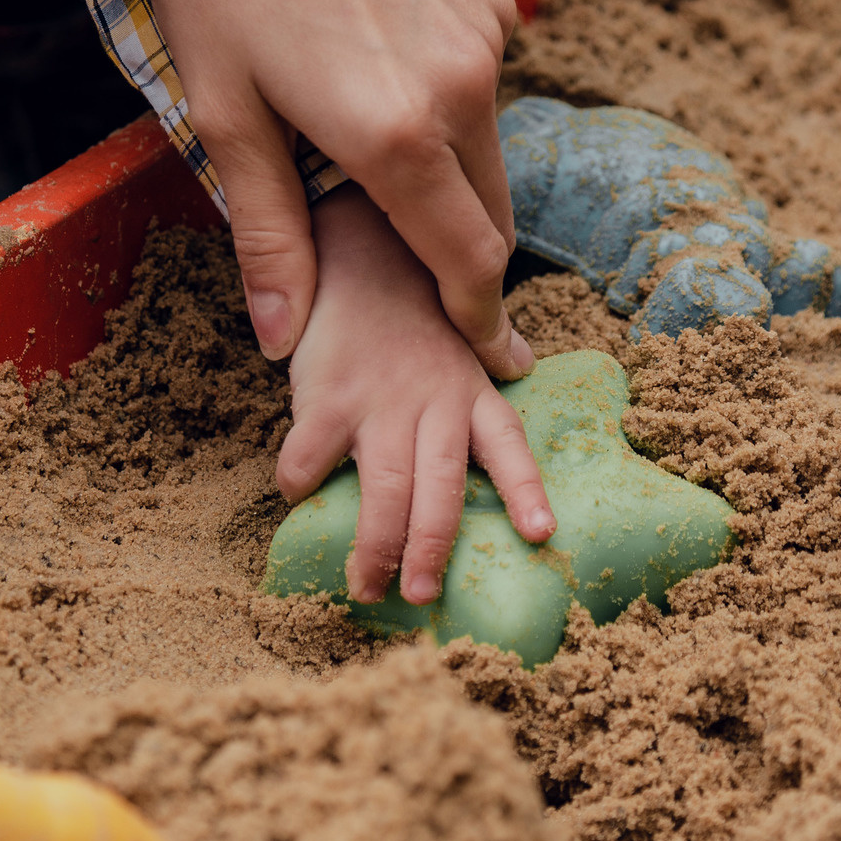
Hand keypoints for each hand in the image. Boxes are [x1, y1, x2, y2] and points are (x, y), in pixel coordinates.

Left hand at [0, 0, 533, 383]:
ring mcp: (483, 28)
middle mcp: (463, 86)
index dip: (475, 319)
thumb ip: (268, 234)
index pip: (466, 262)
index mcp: (398, 134)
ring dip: (452, 180)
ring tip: (377, 179)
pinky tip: (377, 76)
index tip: (484, 357)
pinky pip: (482, 75)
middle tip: (426, 293)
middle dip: (463, 261)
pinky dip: (449, 106)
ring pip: (489, 144)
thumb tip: (284, 342)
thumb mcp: (221, 113)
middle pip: (490, 212)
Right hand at [277, 187, 554, 605]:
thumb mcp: (458, 333)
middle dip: (432, 550)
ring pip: (385, 490)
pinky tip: (298, 503)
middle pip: (440, 491)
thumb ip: (485, 358)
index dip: (525, 492)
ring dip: (375, 546)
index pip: (508, 448)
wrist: (353, 243)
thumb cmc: (409, 304)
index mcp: (470, 393)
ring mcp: (380, 402)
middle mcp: (433, 402)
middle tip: (422, 596)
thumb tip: (522, 363)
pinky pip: (311, 459)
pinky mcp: (327, 397)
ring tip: (365, 587)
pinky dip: (303, 488)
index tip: (541, 535)